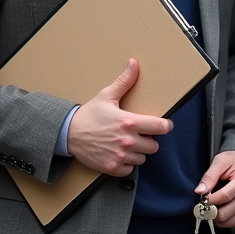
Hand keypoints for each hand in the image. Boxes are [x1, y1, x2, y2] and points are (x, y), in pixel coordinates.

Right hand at [65, 59, 171, 176]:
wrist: (68, 134)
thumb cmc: (89, 115)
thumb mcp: (106, 96)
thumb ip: (124, 81)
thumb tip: (134, 64)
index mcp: (129, 122)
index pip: (160, 127)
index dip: (165, 126)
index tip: (164, 125)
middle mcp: (127, 141)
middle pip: (154, 145)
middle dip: (149, 139)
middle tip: (139, 134)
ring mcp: (120, 156)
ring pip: (143, 158)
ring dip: (138, 151)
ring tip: (127, 143)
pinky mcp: (113, 167)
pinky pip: (131, 169)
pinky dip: (128, 163)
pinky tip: (120, 153)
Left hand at [196, 150, 234, 227]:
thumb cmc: (233, 161)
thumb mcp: (220, 162)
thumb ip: (209, 177)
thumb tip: (199, 192)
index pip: (224, 197)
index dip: (209, 199)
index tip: (203, 196)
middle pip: (225, 213)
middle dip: (212, 210)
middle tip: (207, 202)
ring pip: (228, 221)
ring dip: (217, 216)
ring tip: (216, 204)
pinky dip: (225, 219)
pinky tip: (224, 208)